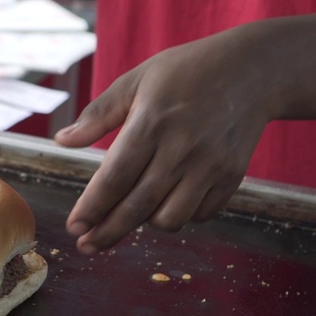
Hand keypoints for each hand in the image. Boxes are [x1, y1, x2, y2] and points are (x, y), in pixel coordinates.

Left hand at [55, 13, 315, 253]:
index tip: (73, 226)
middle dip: (107, 232)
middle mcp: (181, 149)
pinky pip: (201, 214)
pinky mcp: (232, 176)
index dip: (91, 208)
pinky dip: (180, 215)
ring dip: (146, 223)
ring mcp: (210, 165)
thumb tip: (61, 141)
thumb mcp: (136, 80)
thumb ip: (98, 114)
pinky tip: (166, 201)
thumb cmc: (185, 72)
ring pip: (171, 219)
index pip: (115, 178)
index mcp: (151, 123)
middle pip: (137, 206)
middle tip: (86, 245)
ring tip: (130, 212)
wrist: (254, 70)